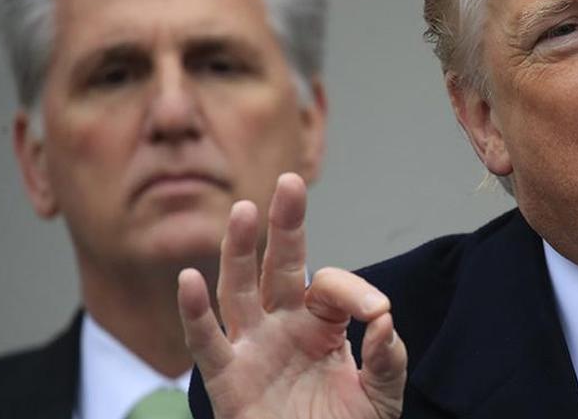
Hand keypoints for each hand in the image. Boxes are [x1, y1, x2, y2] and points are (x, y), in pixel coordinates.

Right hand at [178, 173, 406, 418]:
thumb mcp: (381, 395)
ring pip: (239, 290)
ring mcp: (253, 350)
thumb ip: (388, 357)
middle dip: (285, 225)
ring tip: (244, 212)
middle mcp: (283, 327)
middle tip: (290, 182)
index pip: (330, 285)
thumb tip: (384, 318)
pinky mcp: (228, 381)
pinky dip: (195, 313)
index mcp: (321, 324)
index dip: (355, 291)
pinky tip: (190, 280)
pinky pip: (207, 343)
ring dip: (240, 252)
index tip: (377, 314)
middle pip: (279, 266)